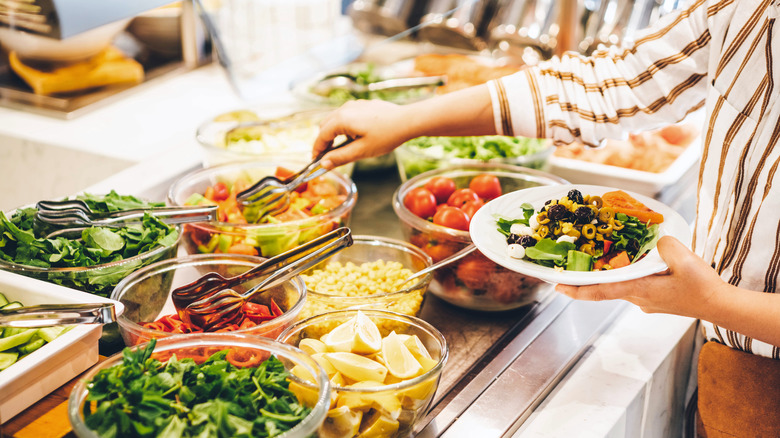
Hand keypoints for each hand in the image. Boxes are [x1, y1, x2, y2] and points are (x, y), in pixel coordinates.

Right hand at [313, 100, 416, 168]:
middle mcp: (345, 108)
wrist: (408, 121)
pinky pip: (346, 115)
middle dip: (324, 141)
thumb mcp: (362, 151)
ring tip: (340, 148)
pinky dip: (343, 127)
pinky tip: (353, 137)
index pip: (321, 136)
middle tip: (327, 156)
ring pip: (335, 119)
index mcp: (342, 119)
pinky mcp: (363, 105)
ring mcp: (354, 104)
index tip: (316, 161)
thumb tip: (324, 164)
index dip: (316, 150)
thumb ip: (340, 157)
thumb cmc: (387, 136)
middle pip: (325, 125)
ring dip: (333, 133)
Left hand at [555, 236, 725, 317]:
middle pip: (606, 287)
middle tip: (570, 265)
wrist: (721, 304)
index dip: (577, 289)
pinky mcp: (655, 299)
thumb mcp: (683, 258)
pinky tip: (634, 262)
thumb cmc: (702, 286)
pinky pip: (634, 285)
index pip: (600, 291)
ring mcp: (646, 301)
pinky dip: (628, 275)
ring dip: (610, 275)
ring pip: (621, 285)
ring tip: (600, 258)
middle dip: (588, 277)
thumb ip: (664, 245)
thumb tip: (655, 241)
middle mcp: (638, 298)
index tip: (557, 287)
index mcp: (639, 290)